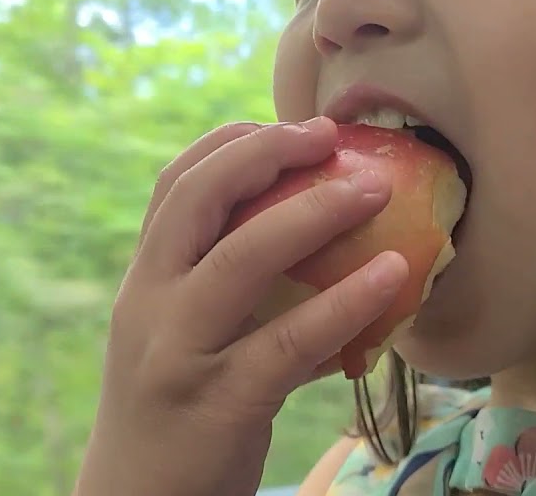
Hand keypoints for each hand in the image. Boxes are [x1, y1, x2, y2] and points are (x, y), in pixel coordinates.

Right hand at [72, 117, 410, 495]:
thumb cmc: (174, 411)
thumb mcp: (178, 335)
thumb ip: (217, 284)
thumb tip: (312, 233)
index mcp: (143, 280)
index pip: (173, 184)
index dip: (231, 142)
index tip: (289, 123)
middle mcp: (149, 304)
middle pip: (198, 200)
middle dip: (265, 153)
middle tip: (330, 135)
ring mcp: (179, 352)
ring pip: (242, 259)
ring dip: (314, 213)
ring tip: (373, 188)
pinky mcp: (218, 403)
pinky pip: (288, 342)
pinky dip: (344, 302)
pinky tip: (392, 277)